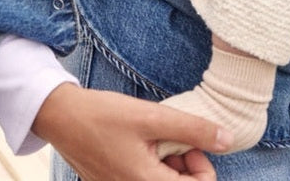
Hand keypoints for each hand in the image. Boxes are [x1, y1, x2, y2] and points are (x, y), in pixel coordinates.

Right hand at [32, 82, 232, 179]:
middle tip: (173, 137)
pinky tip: (141, 144)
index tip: (191, 143)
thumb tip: (228, 140)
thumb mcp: (152, 117)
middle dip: (185, 165)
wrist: (61, 117)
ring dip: (168, 165)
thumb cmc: (104, 115)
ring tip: (155, 137)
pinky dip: (151, 166)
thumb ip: (192, 129)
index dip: (203, 167)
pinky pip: (142, 180)